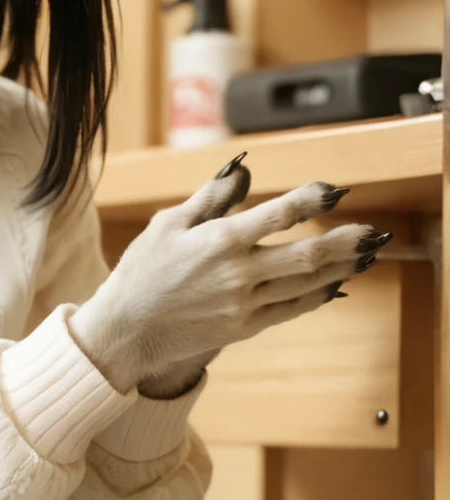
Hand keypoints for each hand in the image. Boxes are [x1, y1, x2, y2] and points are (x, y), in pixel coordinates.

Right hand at [69, 152, 390, 397]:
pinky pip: (290, 310)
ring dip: (340, 268)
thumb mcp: (168, 223)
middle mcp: (238, 273)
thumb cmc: (142, 272)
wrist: (126, 331)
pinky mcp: (244, 327)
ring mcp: (244, 304)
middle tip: (372, 231)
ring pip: (305, 283)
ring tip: (364, 255)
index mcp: (220, 241)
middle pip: (305, 254)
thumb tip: (244, 168)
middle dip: (344, 241)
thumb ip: (212, 197)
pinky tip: (334, 286)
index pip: (279, 214)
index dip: (312, 199)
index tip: (335, 189)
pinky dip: (316, 297)